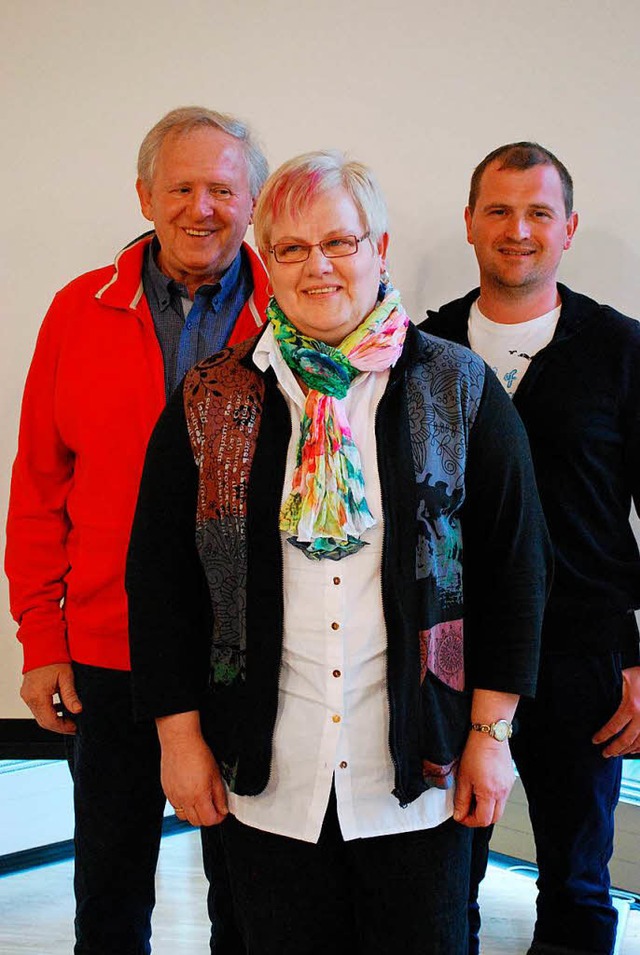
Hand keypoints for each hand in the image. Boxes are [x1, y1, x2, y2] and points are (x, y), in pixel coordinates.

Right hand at [20, 663, 81, 733]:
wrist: (42, 646)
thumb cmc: (54, 658)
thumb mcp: (66, 677)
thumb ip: (70, 695)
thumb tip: (77, 710)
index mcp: (38, 695)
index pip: (49, 720)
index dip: (63, 727)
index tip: (74, 728)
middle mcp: (29, 697)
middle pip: (43, 721)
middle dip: (59, 726)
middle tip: (73, 726)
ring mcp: (27, 695)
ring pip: (39, 716)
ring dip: (53, 719)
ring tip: (69, 719)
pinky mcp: (27, 692)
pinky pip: (37, 708)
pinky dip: (48, 711)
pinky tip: (59, 708)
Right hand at [157, 712, 228, 826]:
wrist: (180, 742)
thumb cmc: (197, 753)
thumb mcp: (215, 774)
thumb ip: (220, 795)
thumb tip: (223, 808)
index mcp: (198, 795)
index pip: (209, 820)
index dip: (218, 818)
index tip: (221, 812)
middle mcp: (184, 799)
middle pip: (196, 822)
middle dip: (207, 817)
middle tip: (213, 808)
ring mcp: (174, 796)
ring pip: (184, 817)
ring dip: (194, 814)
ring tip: (201, 803)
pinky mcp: (167, 791)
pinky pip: (175, 807)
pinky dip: (183, 806)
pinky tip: (189, 795)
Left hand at [453, 731, 514, 826]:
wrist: (489, 735)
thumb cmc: (475, 752)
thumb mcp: (463, 777)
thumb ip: (461, 800)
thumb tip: (459, 815)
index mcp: (490, 793)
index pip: (482, 820)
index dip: (469, 821)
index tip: (460, 815)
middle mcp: (502, 792)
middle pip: (493, 818)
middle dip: (479, 818)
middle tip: (466, 810)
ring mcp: (508, 786)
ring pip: (499, 808)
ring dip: (486, 808)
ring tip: (474, 796)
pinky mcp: (510, 780)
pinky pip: (502, 797)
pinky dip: (492, 798)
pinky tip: (483, 788)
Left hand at [592, 666, 639, 756]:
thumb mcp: (626, 676)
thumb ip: (615, 686)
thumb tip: (599, 694)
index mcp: (632, 706)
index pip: (614, 726)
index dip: (603, 736)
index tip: (595, 741)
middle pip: (626, 740)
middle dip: (614, 749)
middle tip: (604, 754)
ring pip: (639, 743)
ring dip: (627, 751)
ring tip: (617, 753)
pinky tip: (634, 750)